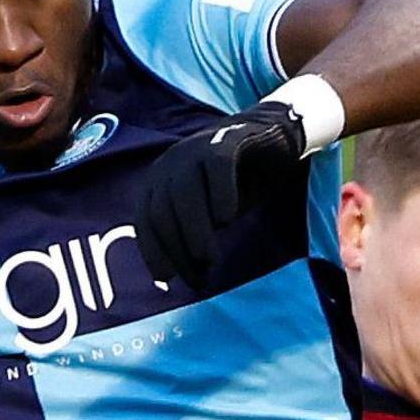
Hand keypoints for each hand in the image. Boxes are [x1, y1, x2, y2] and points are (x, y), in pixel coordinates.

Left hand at [132, 102, 308, 292]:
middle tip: (199, 277)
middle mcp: (171, 163)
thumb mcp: (210, 214)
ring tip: (209, 259)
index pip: (147, 221)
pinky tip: (227, 219)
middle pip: (163, 210)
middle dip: (178, 249)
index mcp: (159, 180)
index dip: (154, 252)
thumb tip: (179, 276)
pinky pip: (217, 166)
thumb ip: (192, 236)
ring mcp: (196, 148)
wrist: (273, 141)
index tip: (167, 281)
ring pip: (185, 192)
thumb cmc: (237, 184)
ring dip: (195, 230)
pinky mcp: (226, 138)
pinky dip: (219, 193)